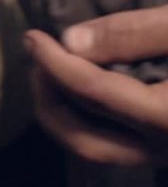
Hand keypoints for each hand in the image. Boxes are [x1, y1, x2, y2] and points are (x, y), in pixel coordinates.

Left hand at [26, 5, 167, 164]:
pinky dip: (85, 118)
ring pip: (97, 149)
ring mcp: (163, 152)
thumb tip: (72, 41)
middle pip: (85, 141)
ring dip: (64, 114)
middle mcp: (165, 148)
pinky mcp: (162, 144)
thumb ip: (135, 33)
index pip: (94, 94)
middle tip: (37, 63)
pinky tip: (78, 86)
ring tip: (50, 73)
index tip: (32, 38)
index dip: (55, 63)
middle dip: (49, 102)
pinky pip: (114, 143)